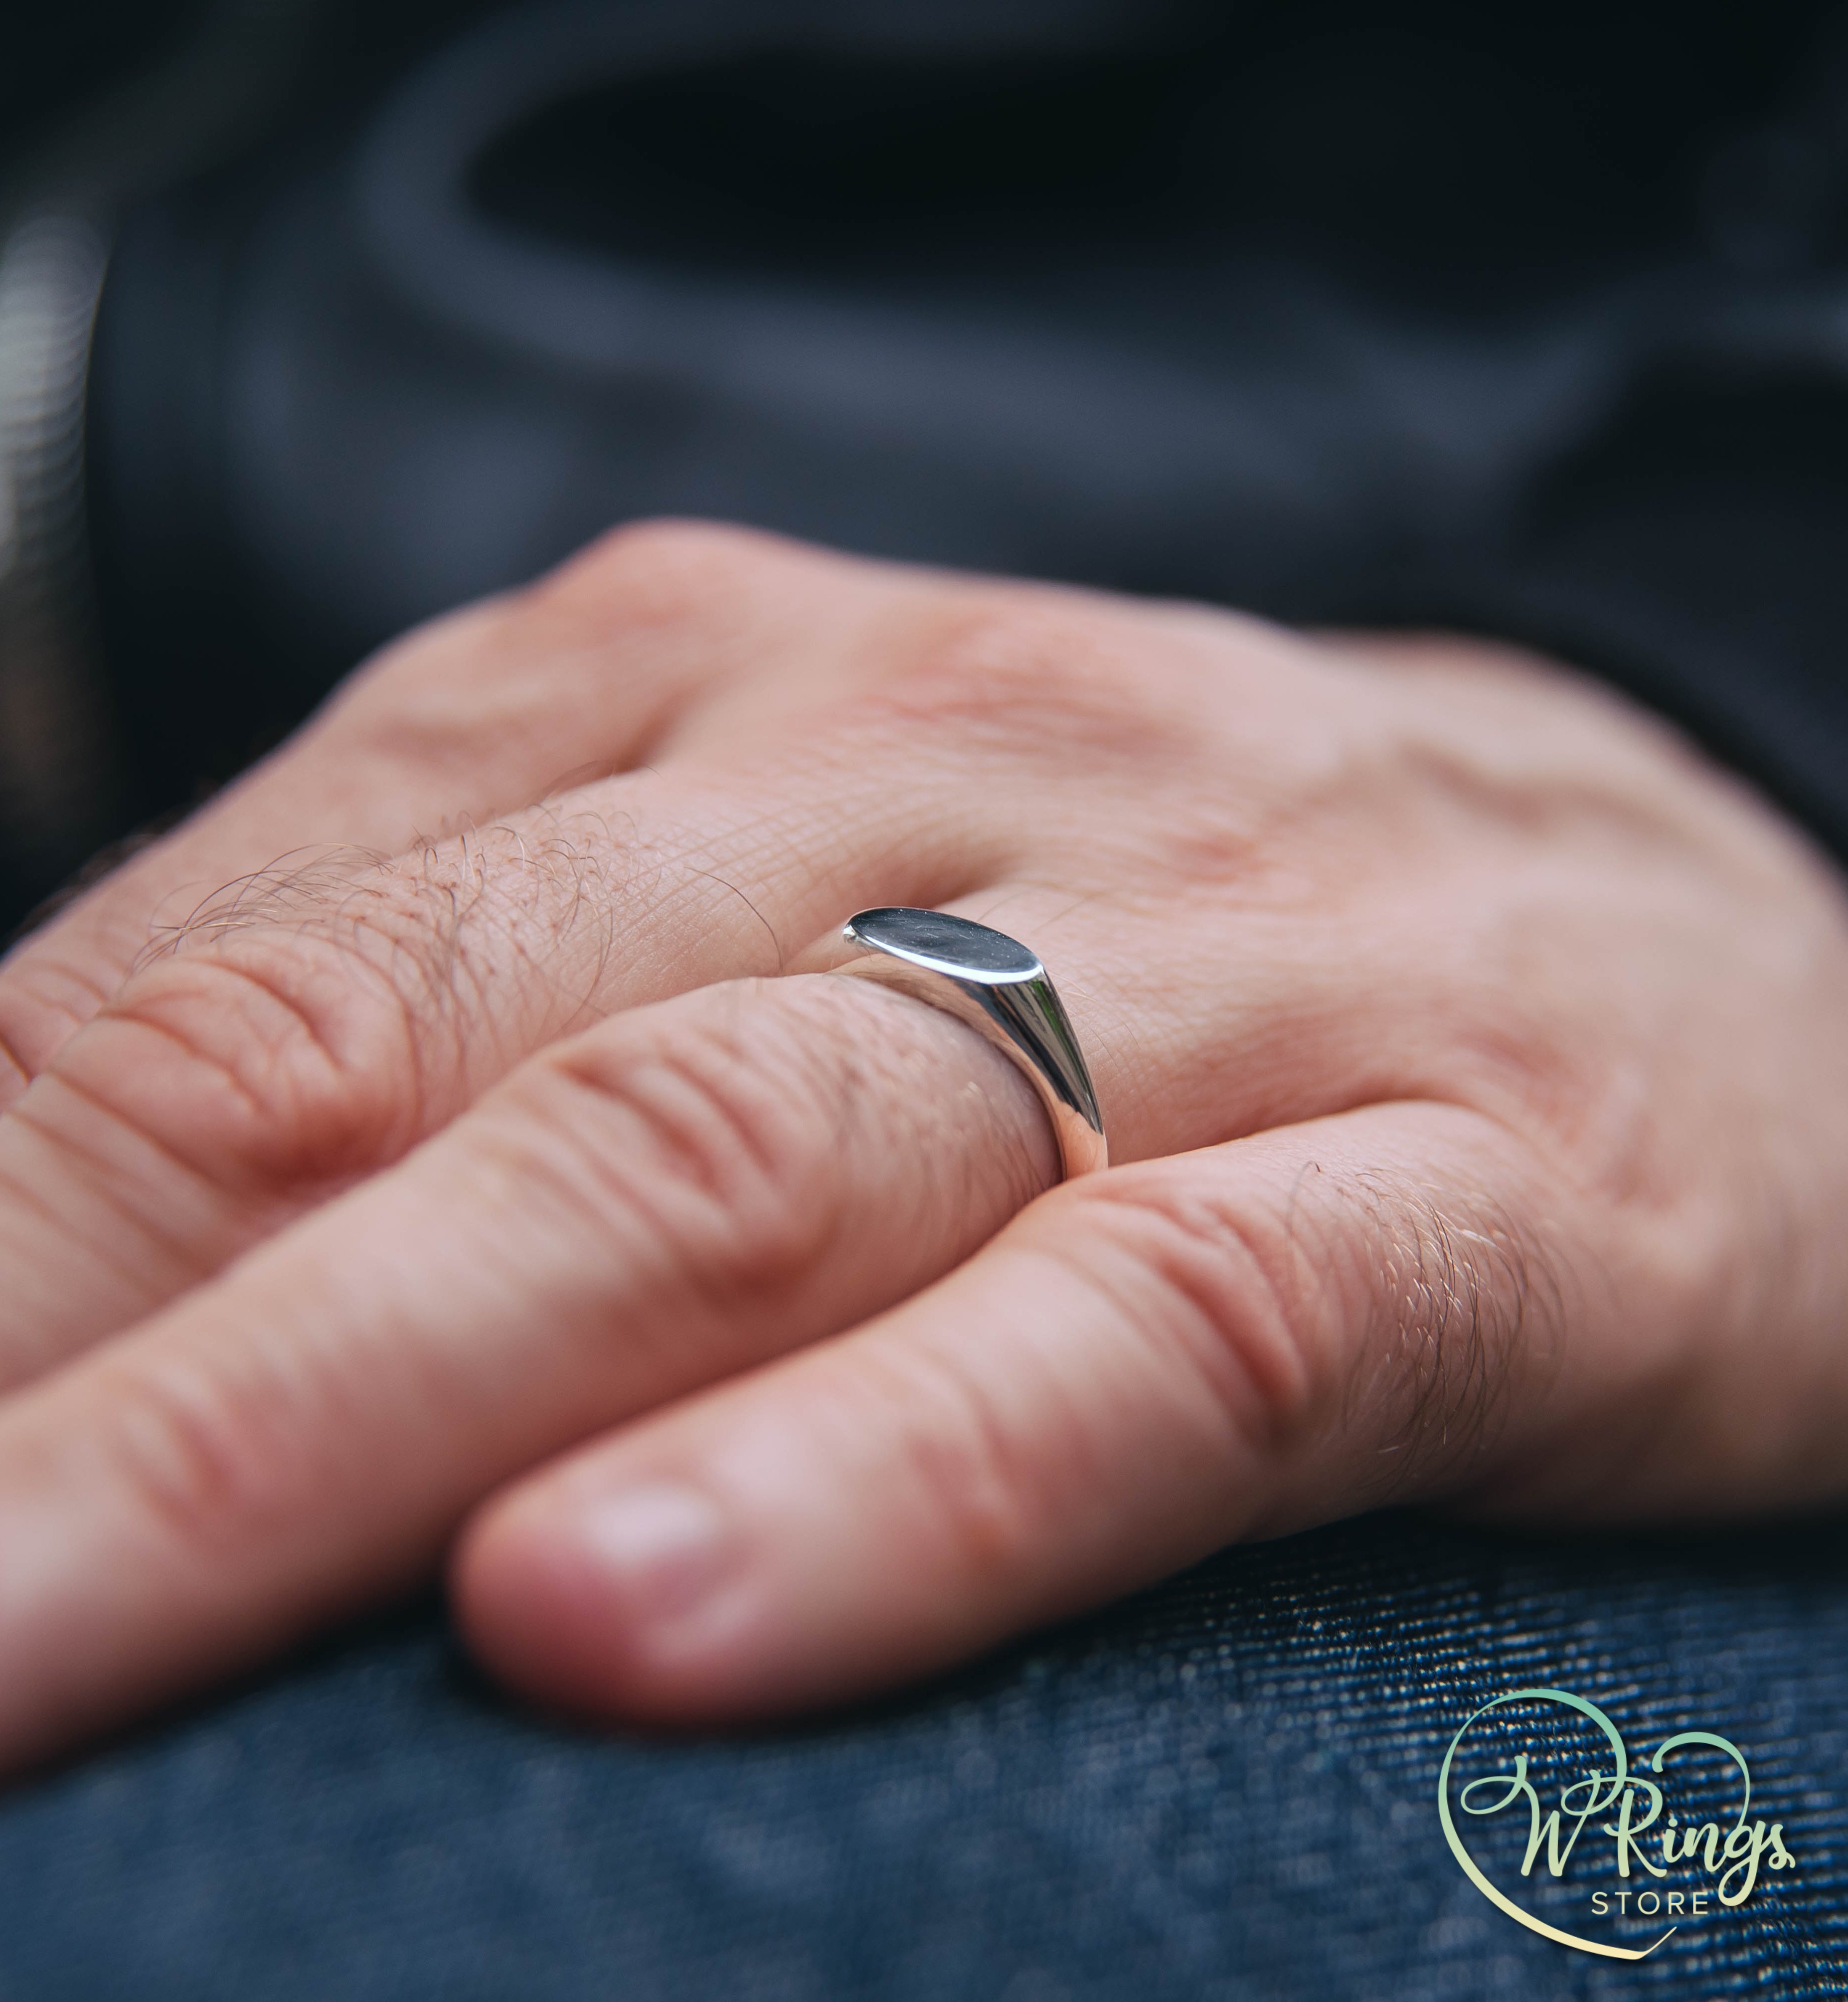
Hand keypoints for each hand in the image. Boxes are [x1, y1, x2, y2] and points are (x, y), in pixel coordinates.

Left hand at [2, 522, 1844, 1766]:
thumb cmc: (1188, 920)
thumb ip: (482, 1020)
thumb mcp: (793, 890)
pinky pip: (1162, 1328)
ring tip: (54, 1633)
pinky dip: (895, 1473)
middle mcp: (929, 781)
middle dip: (78, 1338)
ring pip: (739, 1171)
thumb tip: (94, 1217)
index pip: (248, 962)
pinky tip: (629, 1620)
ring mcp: (1213, 973)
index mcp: (711, 699)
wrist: (1694, 889)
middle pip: (429, 1063)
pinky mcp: (1476, 1179)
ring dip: (353, 1420)